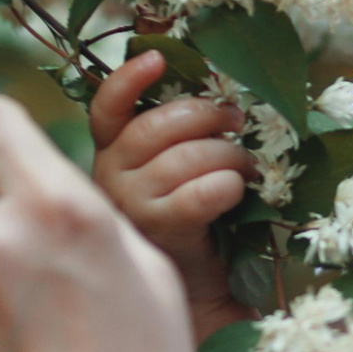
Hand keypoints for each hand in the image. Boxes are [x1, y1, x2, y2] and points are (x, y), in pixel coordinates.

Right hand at [88, 50, 254, 333]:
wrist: (198, 292)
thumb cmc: (191, 221)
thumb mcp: (175, 171)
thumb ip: (178, 136)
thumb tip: (219, 98)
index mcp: (112, 154)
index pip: (106, 108)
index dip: (128, 80)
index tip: (156, 59)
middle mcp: (111, 178)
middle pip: (155, 127)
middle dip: (205, 116)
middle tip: (237, 122)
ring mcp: (133, 207)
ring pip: (183, 159)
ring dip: (227, 155)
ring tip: (246, 167)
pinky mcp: (162, 233)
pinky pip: (198, 194)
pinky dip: (226, 185)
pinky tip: (235, 191)